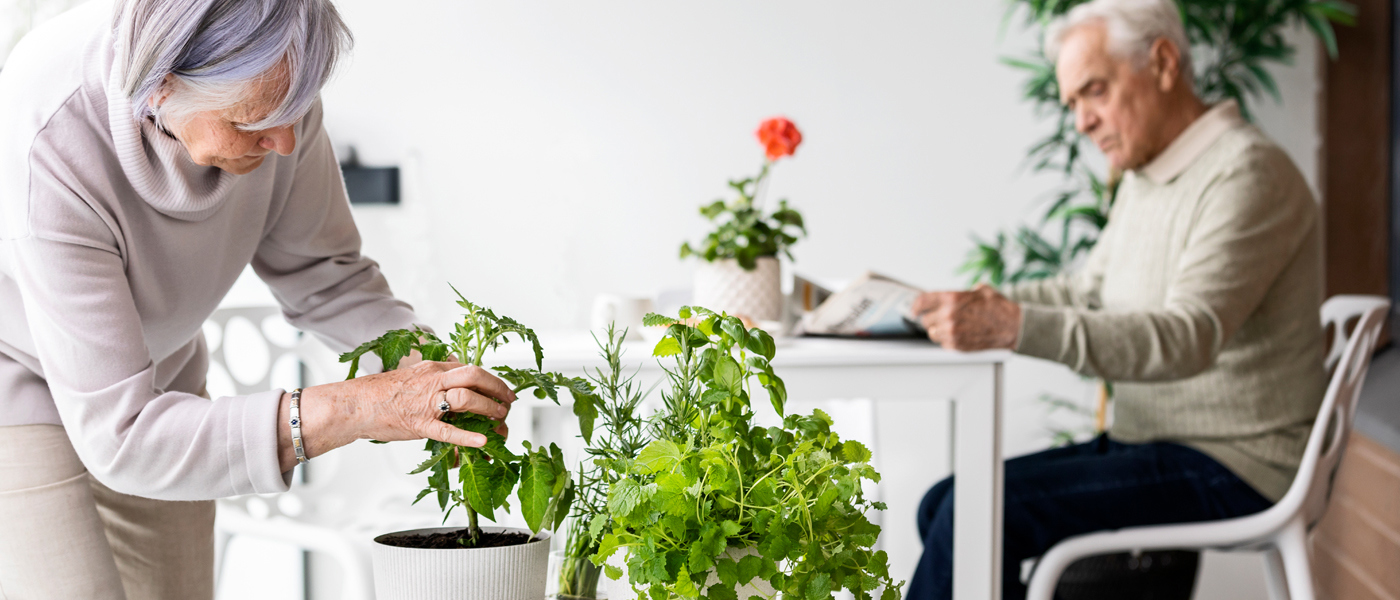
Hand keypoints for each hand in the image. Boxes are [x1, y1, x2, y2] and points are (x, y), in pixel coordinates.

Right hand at [278, 361, 515, 470]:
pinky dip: (468, 436)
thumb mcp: (413, 376)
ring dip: (489, 408)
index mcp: (433, 369)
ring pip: (467, 399)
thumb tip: (455, 381)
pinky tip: (483, 442)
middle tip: (510, 399)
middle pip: (475, 376)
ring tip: (501, 417)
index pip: (470, 368)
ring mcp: (427, 402)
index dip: (490, 379)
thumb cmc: (381, 393)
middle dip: (498, 387)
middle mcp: (433, 380)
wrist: (355, 404)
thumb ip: (434, 378)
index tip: (501, 388)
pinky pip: (448, 430)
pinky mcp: (420, 424)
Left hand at [910, 284, 1021, 350]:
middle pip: (925, 320)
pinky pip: (942, 344)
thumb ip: (961, 293)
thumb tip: (949, 296)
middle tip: (940, 318)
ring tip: (952, 326)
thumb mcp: (980, 290)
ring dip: (938, 330)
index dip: (916, 306)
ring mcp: (952, 332)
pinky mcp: (957, 345)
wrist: (1012, 326)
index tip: (914, 310)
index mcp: (952, 298)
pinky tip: (959, 334)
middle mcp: (949, 315)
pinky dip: (947, 340)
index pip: (922, 301)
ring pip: (932, 333)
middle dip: (931, 319)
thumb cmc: (998, 308)